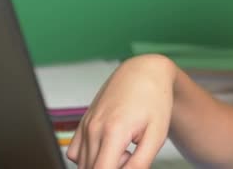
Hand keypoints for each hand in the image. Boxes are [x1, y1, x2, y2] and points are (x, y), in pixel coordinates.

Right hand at [66, 54, 175, 168]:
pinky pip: (75, 152)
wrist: (145, 72)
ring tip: (124, 149)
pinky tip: (110, 147)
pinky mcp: (83, 122)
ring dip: (102, 164)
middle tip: (130, 155)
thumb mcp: (157, 135)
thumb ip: (140, 163)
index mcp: (113, 132)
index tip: (127, 165)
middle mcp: (94, 128)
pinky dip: (89, 157)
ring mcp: (86, 125)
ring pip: (82, 164)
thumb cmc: (154, 100)